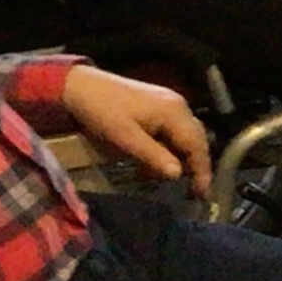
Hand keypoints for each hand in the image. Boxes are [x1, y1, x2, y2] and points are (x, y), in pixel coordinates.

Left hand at [63, 64, 211, 196]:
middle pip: (197, 139)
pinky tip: (158, 159)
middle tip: (193, 191)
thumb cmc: (101, 112)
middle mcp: (179, 105)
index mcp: (174, 112)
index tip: (202, 195)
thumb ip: (153, 156)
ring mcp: (170, 102)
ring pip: (187, 135)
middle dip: (195, 166)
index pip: (196, 146)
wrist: (79, 85)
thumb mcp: (124, 138)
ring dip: (181, 157)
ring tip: (169, 177)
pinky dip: (171, 147)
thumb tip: (178, 175)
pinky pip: (175, 129)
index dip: (201, 171)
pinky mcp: (160, 104)